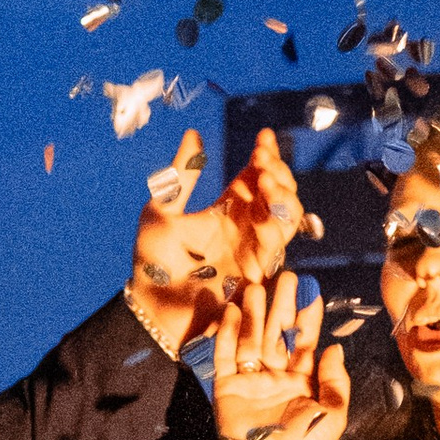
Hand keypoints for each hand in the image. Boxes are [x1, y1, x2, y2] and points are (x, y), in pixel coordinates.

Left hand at [126, 122, 313, 351]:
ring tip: (264, 177)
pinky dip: (275, 224)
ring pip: (287, 216)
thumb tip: (193, 134)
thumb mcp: (162, 210)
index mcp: (228, 209)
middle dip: (277, 171)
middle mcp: (246, 228)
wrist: (153, 305)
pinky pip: (278, 246)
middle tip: (263, 156)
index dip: (266, 155)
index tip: (263, 137)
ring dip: (282, 194)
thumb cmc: (152, 263)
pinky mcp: (257, 274)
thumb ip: (182, 176)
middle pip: (279, 193)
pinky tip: (264, 207)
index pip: (257, 176)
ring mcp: (253, 250)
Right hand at [211, 271, 349, 439]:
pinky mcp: (227, 387)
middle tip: (284, 277)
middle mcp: (276, 376)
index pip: (305, 342)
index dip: (308, 317)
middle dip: (281, 306)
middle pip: (277, 334)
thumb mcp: (333, 413)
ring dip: (254, 314)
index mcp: (302, 381)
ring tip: (255, 287)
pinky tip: (233, 312)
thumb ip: (335, 380)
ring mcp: (251, 380)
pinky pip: (226, 356)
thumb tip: (334, 347)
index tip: (311, 291)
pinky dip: (228, 334)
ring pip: (252, 339)